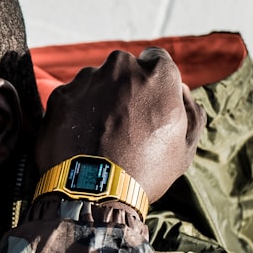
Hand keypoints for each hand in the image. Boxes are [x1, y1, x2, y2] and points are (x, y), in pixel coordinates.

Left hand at [35, 47, 205, 202]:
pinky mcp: (61, 95)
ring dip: (100, 98)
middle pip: (125, 68)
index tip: (149, 100)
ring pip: (97, 80)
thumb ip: (191, 111)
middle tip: (126, 121)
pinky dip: (77, 112)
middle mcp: (122, 68)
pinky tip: (82, 138)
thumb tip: (183, 91)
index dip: (154, 80)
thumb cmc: (146, 172)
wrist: (95, 193)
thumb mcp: (185, 148)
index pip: (157, 58)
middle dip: (126, 87)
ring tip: (101, 135)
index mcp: (158, 75)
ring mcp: (88, 79)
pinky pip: (73, 97)